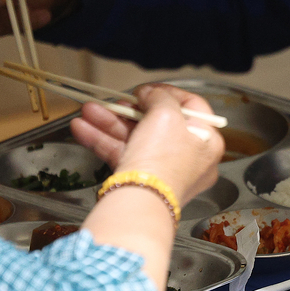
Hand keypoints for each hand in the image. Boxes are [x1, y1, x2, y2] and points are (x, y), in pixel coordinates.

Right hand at [70, 85, 224, 206]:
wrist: (142, 200)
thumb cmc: (164, 159)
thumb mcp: (166, 114)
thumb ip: (159, 97)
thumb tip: (151, 93)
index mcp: (206, 141)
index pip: (192, 108)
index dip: (169, 93)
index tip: (149, 89)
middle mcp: (188, 158)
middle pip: (157, 124)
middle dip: (128, 110)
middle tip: (114, 100)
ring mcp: (164, 171)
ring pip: (135, 139)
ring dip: (109, 123)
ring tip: (87, 111)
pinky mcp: (142, 182)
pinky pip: (124, 155)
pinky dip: (103, 141)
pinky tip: (83, 129)